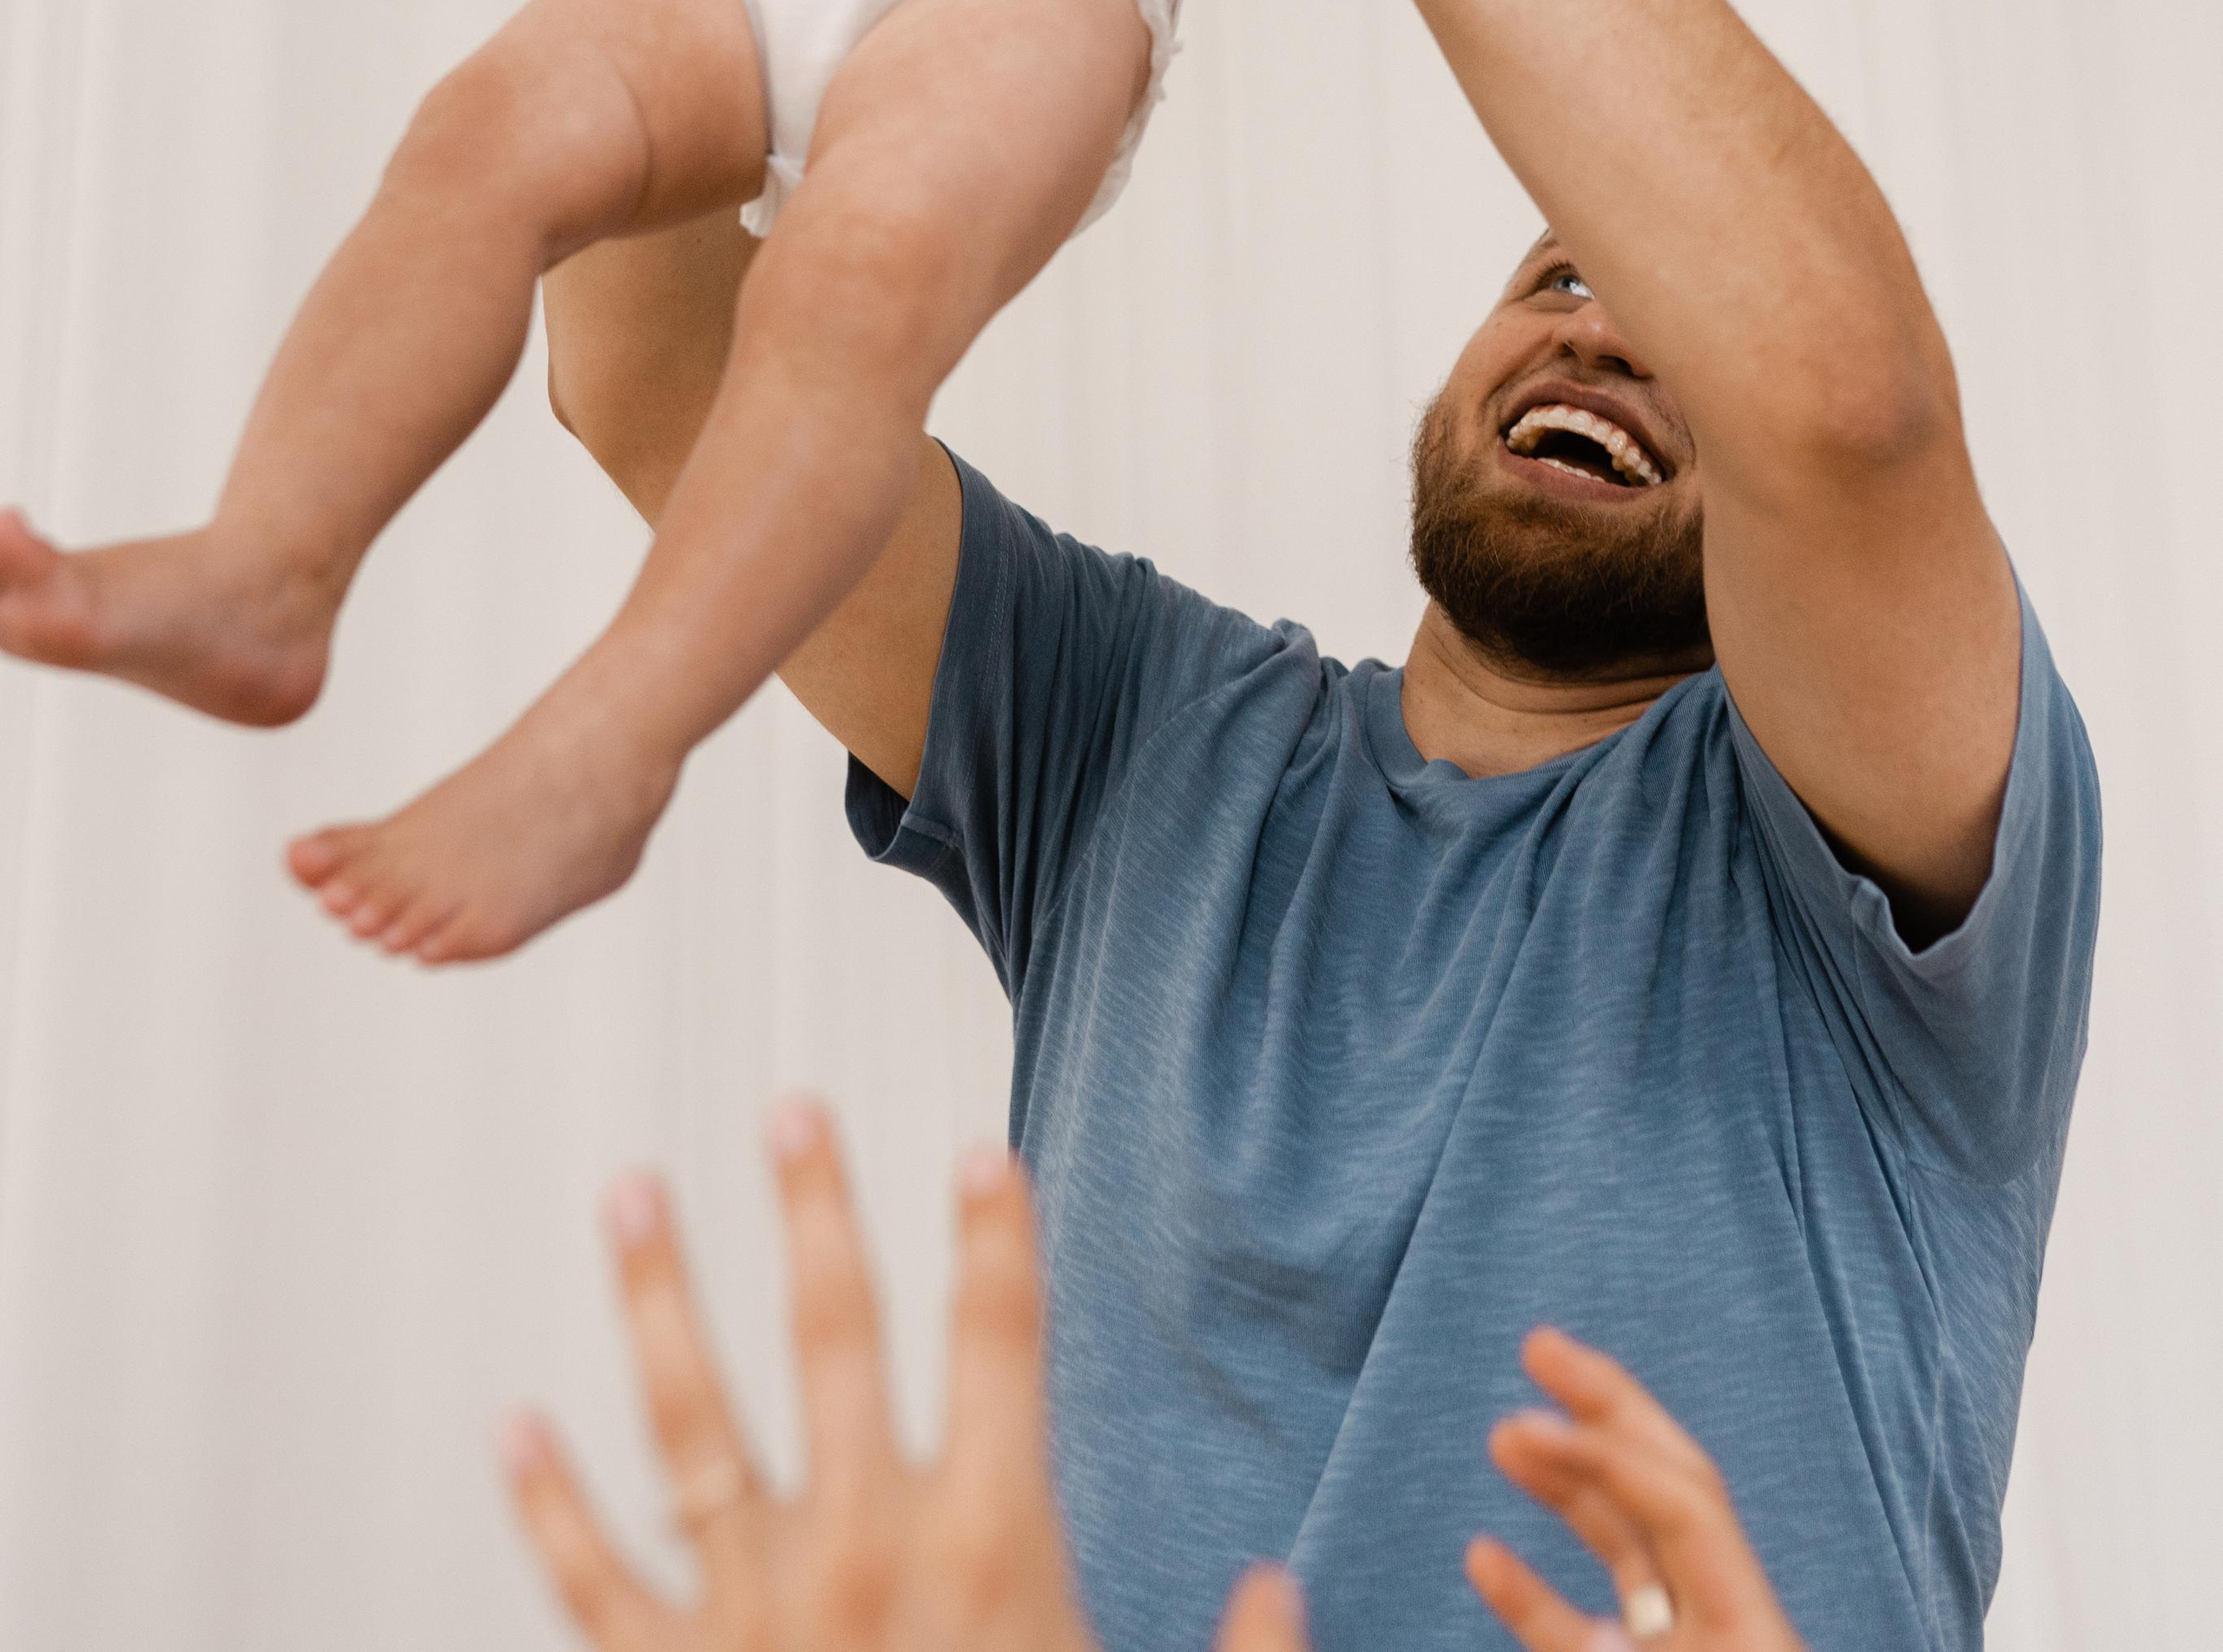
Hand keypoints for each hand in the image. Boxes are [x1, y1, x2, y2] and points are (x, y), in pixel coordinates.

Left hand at [503, 1107, 1315, 1651]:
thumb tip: (1278, 1592)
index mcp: (989, 1559)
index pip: (1000, 1353)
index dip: (996, 1244)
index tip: (985, 1151)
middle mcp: (860, 1564)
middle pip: (834, 1344)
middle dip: (814, 1214)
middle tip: (790, 1106)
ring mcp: (751, 1623)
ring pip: (692, 1428)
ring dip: (658, 1300)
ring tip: (631, 1193)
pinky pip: (593, 1589)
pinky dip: (549, 1507)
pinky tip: (514, 1426)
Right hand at [1467, 1330, 1805, 1651]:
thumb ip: (1655, 1648)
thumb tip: (1603, 1638)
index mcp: (1755, 1624)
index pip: (1684, 1499)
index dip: (1608, 1451)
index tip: (1532, 1420)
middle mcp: (1719, 1619)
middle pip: (1663, 1484)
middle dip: (1604, 1409)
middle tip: (1540, 1346)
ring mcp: (1680, 1649)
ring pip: (1625, 1548)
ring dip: (1561, 1485)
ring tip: (1503, 1433)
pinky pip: (1581, 1633)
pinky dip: (1532, 1593)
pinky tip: (1482, 1552)